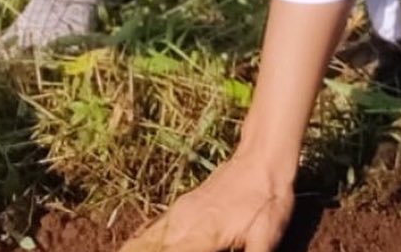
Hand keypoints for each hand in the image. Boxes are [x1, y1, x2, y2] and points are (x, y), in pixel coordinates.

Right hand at [119, 153, 294, 251]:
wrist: (263, 158)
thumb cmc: (267, 200)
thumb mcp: (266, 236)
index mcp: (201, 236)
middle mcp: (182, 223)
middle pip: (145, 248)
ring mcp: (179, 213)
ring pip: (143, 240)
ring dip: (135, 249)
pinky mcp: (181, 207)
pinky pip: (151, 229)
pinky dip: (139, 242)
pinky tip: (133, 247)